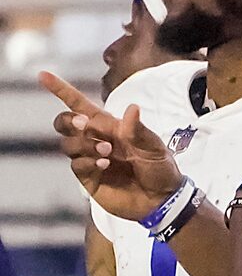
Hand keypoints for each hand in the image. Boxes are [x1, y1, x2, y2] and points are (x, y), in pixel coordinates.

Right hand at [41, 70, 181, 220]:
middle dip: (68, 120)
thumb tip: (132, 108)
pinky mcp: (89, 178)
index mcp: (108, 126)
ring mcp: (90, 159)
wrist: (164, 200)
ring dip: (84, 143)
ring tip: (106, 151)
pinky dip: (87, 162)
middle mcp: (95, 140)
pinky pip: (76, 165)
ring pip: (68, 144)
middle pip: (64, 123)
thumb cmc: (160, 169)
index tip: (43, 75)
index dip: (61, 90)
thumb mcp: (154, 147)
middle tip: (84, 124)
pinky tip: (104, 165)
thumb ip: (139, 130)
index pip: (79, 105)